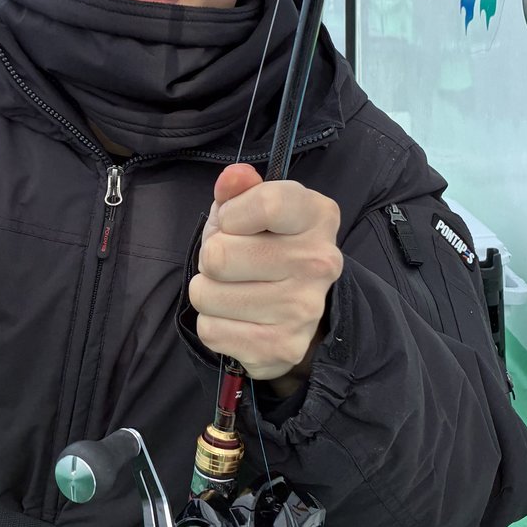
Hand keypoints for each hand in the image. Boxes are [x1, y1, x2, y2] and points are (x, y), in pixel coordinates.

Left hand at [189, 163, 341, 390]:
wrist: (295, 309)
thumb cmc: (265, 245)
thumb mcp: (251, 208)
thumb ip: (239, 188)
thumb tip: (233, 178)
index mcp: (317, 216)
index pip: (267, 204)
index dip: (230, 214)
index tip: (232, 221)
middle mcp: (320, 262)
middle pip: (219, 255)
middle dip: (211, 257)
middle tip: (233, 263)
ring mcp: (304, 309)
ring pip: (206, 295)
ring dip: (208, 292)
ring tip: (234, 289)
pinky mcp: (283, 348)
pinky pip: (211, 330)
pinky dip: (214, 323)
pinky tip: (238, 317)